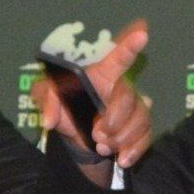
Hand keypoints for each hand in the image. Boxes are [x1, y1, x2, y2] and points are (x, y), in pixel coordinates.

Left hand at [34, 19, 151, 168]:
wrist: (77, 133)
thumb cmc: (66, 104)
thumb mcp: (49, 97)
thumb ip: (46, 102)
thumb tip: (50, 120)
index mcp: (102, 74)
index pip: (118, 58)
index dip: (129, 46)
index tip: (142, 34)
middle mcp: (122, 87)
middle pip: (128, 98)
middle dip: (113, 121)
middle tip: (96, 135)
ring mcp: (135, 107)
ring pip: (140, 119)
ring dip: (121, 139)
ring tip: (101, 146)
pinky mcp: (141, 128)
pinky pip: (147, 137)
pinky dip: (134, 150)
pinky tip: (121, 159)